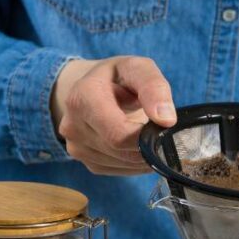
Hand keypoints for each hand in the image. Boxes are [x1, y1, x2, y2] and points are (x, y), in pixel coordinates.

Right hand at [50, 56, 175, 174]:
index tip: (161, 127)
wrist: (93, 88)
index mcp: (82, 98)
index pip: (118, 134)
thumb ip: (154, 87)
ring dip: (142, 155)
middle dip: (146, 144)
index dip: (145, 137)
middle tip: (157, 129)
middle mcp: (72, 126)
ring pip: (122, 163)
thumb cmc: (118, 77)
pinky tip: (136, 144)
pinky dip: (135, 162)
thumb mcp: (138, 69)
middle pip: (120, 151)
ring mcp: (76, 147)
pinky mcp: (84, 161)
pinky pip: (118, 169)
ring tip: (146, 133)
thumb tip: (166, 120)